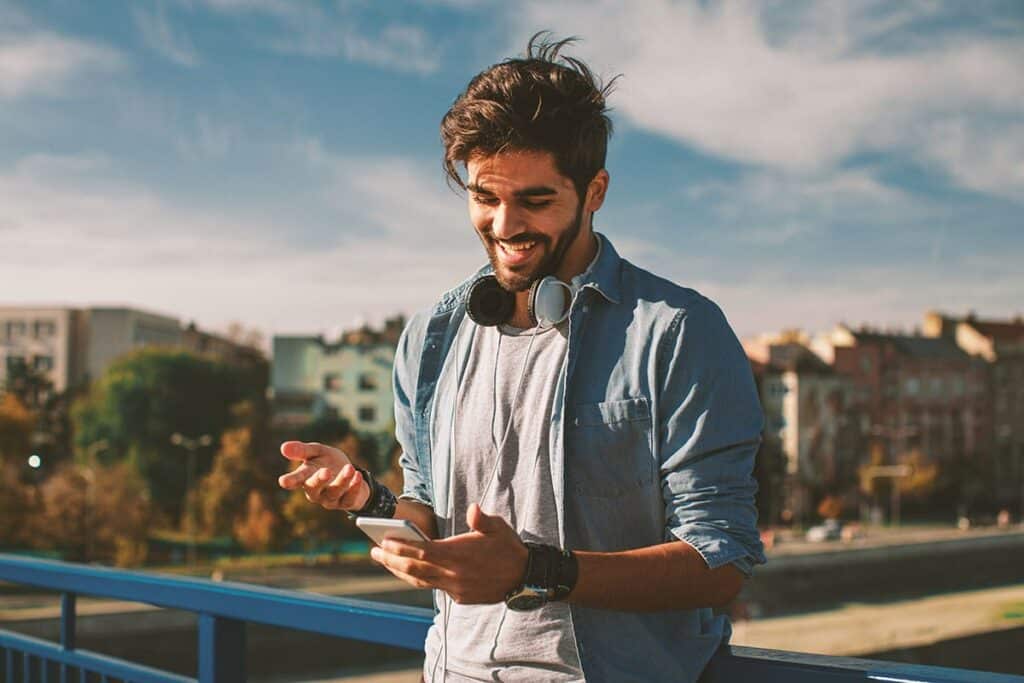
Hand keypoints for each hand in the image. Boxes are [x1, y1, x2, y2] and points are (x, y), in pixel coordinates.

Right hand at [277, 441, 369, 510]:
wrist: (350, 472)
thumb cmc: (327, 461)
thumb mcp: (316, 452)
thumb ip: (302, 450)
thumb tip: (283, 447)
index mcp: (305, 478)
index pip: (295, 480)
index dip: (290, 480)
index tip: (283, 481)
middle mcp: (316, 491)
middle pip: (314, 488)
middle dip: (319, 480)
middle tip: (326, 471)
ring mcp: (330, 499)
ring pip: (334, 493)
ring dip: (342, 481)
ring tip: (349, 468)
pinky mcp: (346, 502)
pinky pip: (349, 498)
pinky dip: (354, 488)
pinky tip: (358, 476)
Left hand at [370, 503, 527, 603]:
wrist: (524, 577)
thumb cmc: (508, 547)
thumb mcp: (498, 527)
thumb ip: (481, 519)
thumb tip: (473, 508)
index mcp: (459, 554)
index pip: (422, 551)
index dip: (401, 547)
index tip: (383, 541)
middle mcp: (453, 574)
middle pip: (414, 569)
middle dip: (391, 560)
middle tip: (373, 552)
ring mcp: (456, 588)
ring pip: (420, 581)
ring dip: (400, 571)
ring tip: (386, 562)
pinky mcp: (460, 597)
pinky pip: (435, 587)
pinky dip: (420, 579)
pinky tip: (410, 572)